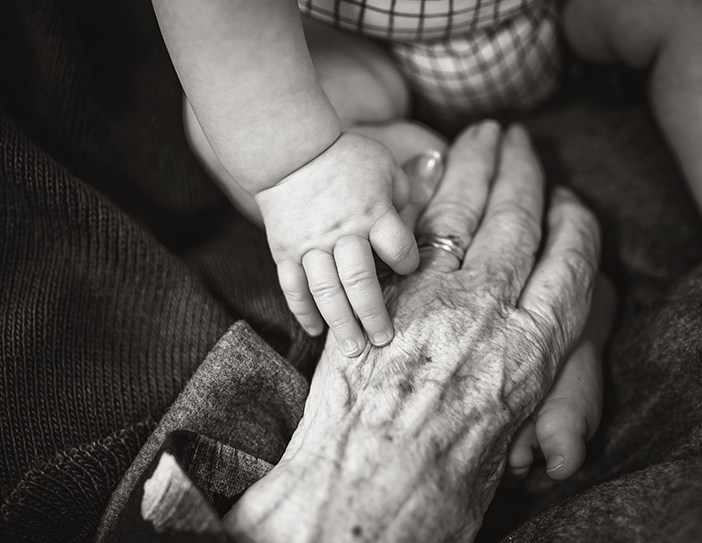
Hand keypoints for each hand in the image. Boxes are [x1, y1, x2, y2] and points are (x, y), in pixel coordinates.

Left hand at [225, 121, 602, 541]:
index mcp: (534, 353)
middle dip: (523, 172)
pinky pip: (408, 230)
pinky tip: (428, 170)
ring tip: (483, 134)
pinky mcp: (383, 295)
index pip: (571, 267)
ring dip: (475, 164)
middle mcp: (491, 312)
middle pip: (518, 223)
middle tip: (521, 139)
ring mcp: (432, 297)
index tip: (573, 203)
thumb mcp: (506, 442)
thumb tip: (515, 367)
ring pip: (464, 212)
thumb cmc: (441, 491)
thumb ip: (517, 387)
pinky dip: (420, 194)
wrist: (364, 495)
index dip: (574, 226)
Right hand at [255, 132, 417, 356]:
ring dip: (340, 324)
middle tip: (384, 341)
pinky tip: (316, 332)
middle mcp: (343, 233)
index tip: (407, 268)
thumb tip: (415, 224)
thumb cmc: (345, 157)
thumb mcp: (385, 166)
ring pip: (326, 291)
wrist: (290, 150)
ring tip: (352, 351)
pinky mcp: (285, 251)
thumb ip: (404, 197)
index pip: (399, 250)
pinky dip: (303, 312)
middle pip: (361, 281)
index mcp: (373, 212)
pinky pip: (293, 287)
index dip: (407, 263)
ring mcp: (310, 245)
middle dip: (374, 315)